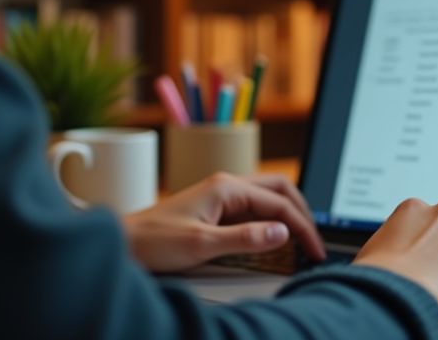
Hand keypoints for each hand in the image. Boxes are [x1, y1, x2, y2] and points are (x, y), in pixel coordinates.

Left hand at [121, 172, 325, 272]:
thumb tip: (282, 232)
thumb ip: (246, 238)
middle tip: (314, 242)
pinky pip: (253, 208)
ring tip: (301, 238)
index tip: (314, 251)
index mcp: (226, 187)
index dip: (302, 228)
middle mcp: (226, 185)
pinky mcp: (215, 208)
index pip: (279, 203)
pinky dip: (271, 219)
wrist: (122, 242)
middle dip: (302, 213)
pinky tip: (274, 236)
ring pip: (267, 196)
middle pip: (279, 189)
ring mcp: (220, 195)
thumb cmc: (154, 241)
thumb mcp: (203, 244)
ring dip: (288, 214)